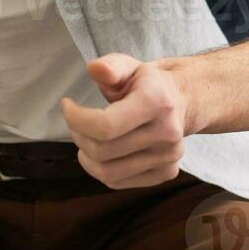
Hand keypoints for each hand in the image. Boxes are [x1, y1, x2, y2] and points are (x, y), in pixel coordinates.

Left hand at [60, 52, 191, 188]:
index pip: (105, 126)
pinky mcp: (166, 172)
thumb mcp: (129, 66)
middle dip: (78, 136)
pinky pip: (119, 182)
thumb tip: (94, 69)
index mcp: (156, 101)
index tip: (67, 106)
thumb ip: (110, 67)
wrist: (182, 101)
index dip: (77, 119)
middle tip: (75, 122)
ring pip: (108, 172)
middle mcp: (167, 132)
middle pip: (103, 151)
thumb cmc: (147, 83)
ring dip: (86, 157)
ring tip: (85, 139)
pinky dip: (101, 170)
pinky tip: (101, 153)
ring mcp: (168, 157)